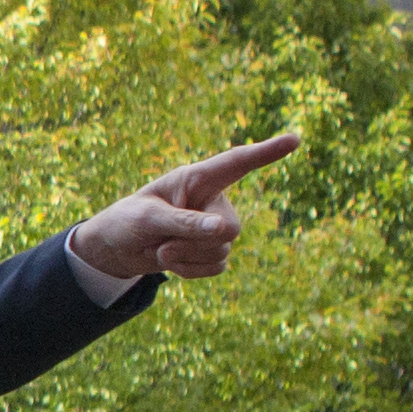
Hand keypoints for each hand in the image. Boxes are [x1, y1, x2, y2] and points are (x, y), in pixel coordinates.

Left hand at [65, 134, 300, 287]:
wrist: (117, 248)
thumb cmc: (128, 221)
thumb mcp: (148, 219)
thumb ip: (185, 222)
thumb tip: (225, 231)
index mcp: (197, 179)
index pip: (237, 163)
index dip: (267, 152)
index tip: (295, 140)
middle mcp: (213, 201)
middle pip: (230, 228)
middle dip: (194, 242)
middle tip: (161, 241)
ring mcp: (216, 227)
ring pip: (221, 251)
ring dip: (185, 257)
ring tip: (161, 247)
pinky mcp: (213, 251)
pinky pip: (215, 268)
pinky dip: (189, 271)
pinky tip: (171, 260)